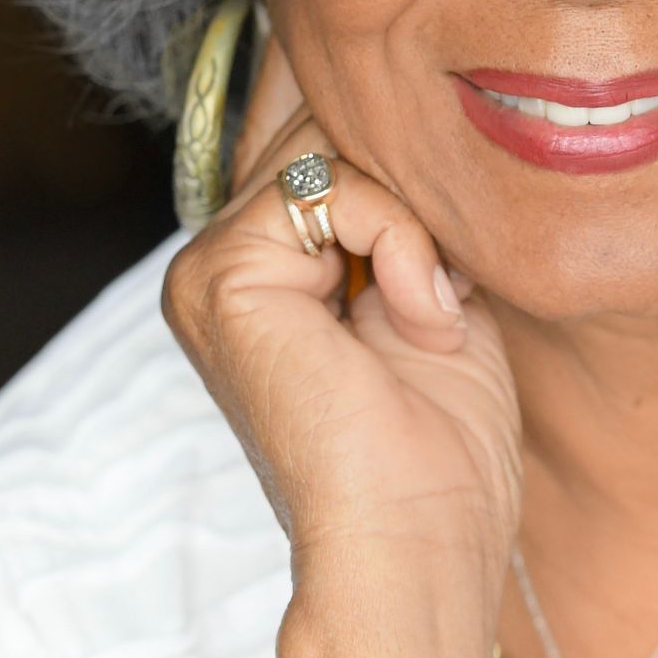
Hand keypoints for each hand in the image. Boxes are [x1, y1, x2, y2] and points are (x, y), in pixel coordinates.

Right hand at [162, 33, 519, 657]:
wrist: (418, 545)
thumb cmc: (442, 448)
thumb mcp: (436, 291)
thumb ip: (408, 207)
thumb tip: (414, 112)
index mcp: (263, 265)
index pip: (327, 136)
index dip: (405, 158)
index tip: (449, 244)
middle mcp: (222, 259)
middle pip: (328, 126)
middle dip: (415, 192)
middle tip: (443, 293)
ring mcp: (209, 270)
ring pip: (336, 149)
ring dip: (416, 224)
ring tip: (430, 316)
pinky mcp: (220, 281)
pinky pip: (336, 190)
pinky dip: (405, 244)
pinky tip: (418, 320)